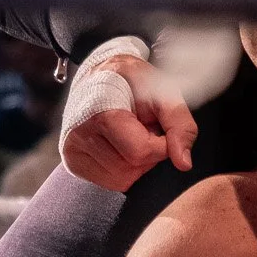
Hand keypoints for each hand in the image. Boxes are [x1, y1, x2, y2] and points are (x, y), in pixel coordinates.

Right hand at [61, 54, 196, 192]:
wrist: (102, 73)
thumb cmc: (134, 82)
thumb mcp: (163, 92)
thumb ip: (179, 125)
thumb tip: (183, 163)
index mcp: (99, 112)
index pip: (140, 152)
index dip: (160, 144)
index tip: (157, 127)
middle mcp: (79, 133)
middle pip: (131, 169)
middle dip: (147, 154)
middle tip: (142, 129)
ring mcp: (72, 150)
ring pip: (121, 180)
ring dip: (136, 163)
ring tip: (130, 135)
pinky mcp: (74, 162)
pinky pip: (110, 182)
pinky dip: (123, 168)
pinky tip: (119, 146)